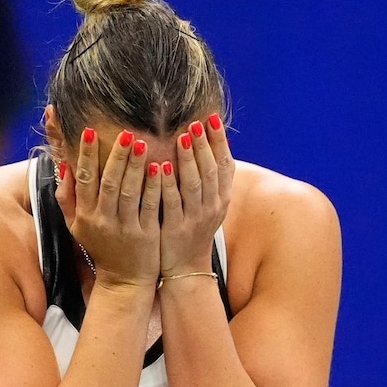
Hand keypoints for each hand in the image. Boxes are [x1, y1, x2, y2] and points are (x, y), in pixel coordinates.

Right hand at [56, 127, 162, 289]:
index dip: (87, 155)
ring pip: (130, 192)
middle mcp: (102, 221)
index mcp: (84, 215)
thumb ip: (67, 197)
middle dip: (116, 156)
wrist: (123, 280)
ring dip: (136, 166)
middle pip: (109, 183)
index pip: (84, 179)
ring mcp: (125, 228)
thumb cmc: (101, 246)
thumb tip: (64, 164)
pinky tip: (160, 167)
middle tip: (125, 133)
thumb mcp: (75, 225)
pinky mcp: (145, 235)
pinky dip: (154, 186)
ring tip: (142, 143)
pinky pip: (150, 206)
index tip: (91, 131)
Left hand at [160, 114, 232, 279]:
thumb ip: (210, 177)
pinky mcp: (175, 229)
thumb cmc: (192, 228)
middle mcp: (212, 207)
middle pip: (211, 171)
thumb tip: (211, 142)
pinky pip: (172, 203)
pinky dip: (167, 185)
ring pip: (194, 185)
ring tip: (182, 138)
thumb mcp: (208, 204)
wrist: (185, 268)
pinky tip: (161, 167)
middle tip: (194, 123)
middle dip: (204, 145)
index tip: (211, 118)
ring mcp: (195, 219)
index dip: (219, 141)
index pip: (225, 165)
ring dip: (188, 160)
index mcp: (221, 198)